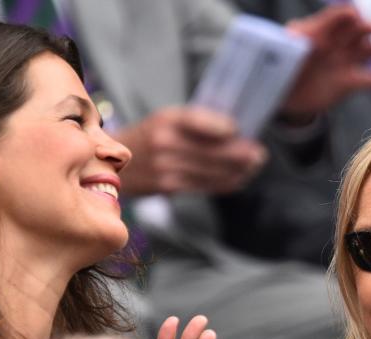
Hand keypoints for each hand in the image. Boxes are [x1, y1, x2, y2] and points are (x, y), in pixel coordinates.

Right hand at [114, 106, 266, 195]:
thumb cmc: (148, 137)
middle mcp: (165, 143)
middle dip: (240, 154)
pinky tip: (239, 179)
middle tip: (260, 154)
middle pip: (212, 151)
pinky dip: (225, 183)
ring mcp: (166, 168)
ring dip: (238, 170)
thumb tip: (234, 131)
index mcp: (167, 120)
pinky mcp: (168, 187)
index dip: (225, 128)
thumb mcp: (166, 119)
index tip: (241, 130)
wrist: (110, 163)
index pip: (200, 121)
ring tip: (254, 166)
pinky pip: (204, 186)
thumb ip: (196, 123)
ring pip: (212, 171)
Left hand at [280, 4, 370, 120]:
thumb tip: (298, 29)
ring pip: (366, 52)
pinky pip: (367, 80)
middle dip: (365, 28)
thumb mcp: (285, 50)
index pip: (338, 17)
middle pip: (356, 31)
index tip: (353, 16)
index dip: (347, 15)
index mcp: (320, 32)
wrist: (283, 97)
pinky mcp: (347, 83)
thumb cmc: (281, 67)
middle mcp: (335, 44)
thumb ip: (294, 39)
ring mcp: (342, 63)